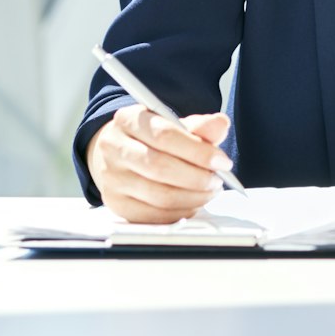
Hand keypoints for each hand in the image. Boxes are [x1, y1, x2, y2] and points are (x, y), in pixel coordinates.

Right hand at [86, 104, 233, 223]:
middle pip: (160, 167)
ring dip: (193, 197)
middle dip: (197, 177)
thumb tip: (220, 124)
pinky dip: (180, 212)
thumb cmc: (150, 139)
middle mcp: (114, 148)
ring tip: (209, 191)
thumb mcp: (173, 124)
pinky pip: (155, 215)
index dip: (198, 151)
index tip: (222, 161)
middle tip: (217, 180)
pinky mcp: (116, 204)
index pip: (165, 135)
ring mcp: (112, 178)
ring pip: (159, 195)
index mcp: (128, 120)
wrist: (119, 155)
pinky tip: (193, 203)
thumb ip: (199, 126)